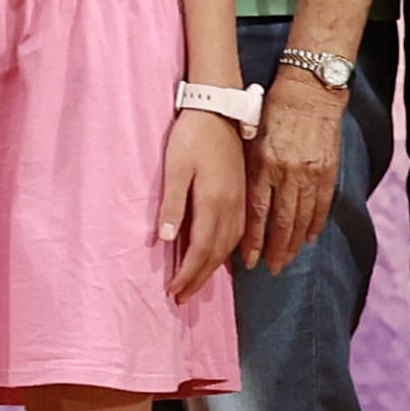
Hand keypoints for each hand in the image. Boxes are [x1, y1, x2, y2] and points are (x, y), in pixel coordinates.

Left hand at [158, 107, 247, 301]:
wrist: (218, 111)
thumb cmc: (191, 137)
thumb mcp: (175, 168)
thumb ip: (173, 205)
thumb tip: (167, 240)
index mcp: (213, 202)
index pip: (201, 250)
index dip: (188, 274)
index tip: (173, 291)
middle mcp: (231, 208)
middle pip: (217, 254)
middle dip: (198, 278)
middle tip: (181, 298)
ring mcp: (240, 202)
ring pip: (228, 246)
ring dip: (211, 268)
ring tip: (195, 284)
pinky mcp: (242, 195)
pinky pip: (237, 234)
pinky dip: (225, 252)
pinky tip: (218, 257)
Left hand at [242, 67, 342, 273]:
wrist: (309, 90)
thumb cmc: (272, 110)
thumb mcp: (249, 137)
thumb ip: (246, 169)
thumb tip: (236, 200)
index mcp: (263, 164)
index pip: (256, 213)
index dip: (252, 241)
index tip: (247, 261)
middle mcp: (288, 173)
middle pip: (281, 222)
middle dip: (275, 250)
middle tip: (270, 269)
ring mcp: (312, 173)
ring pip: (303, 218)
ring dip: (294, 243)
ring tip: (286, 261)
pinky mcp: (329, 170)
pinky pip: (322, 205)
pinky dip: (316, 225)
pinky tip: (309, 239)